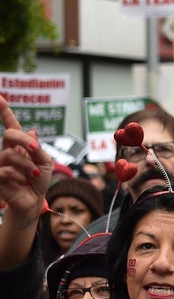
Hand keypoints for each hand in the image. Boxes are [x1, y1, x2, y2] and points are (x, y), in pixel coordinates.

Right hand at [0, 94, 51, 215]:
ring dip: (27, 165)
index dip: (5, 112)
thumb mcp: (45, 162)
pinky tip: (23, 183)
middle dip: (25, 141)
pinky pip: (6, 171)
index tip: (0, 98)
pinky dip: (20, 177)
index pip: (11, 127)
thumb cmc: (39, 181)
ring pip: (10, 155)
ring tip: (34, 175)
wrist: (33, 200)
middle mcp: (6, 151)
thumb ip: (37, 148)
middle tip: (36, 149)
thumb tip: (32, 131)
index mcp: (18, 146)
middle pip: (9, 135)